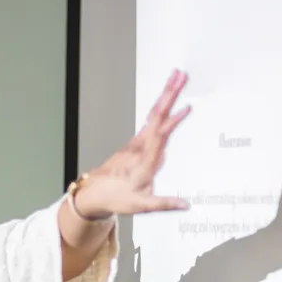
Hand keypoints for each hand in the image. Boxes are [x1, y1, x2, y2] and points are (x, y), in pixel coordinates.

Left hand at [74, 70, 192, 217]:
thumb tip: (186, 205)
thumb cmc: (117, 198)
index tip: (185, 107)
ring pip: (154, 114)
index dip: (172, 122)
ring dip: (166, 95)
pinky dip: (161, 107)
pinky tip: (168, 98)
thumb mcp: (141, 206)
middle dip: (169, 95)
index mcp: (143, 163)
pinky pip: (151, 121)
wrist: (94, 193)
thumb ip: (164, 203)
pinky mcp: (136, 142)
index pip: (159, 138)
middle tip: (181, 76)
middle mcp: (139, 148)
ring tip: (177, 78)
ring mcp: (136, 142)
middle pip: (156, 116)